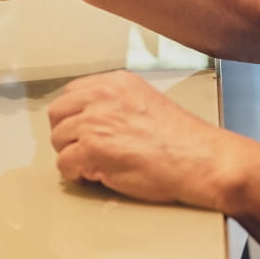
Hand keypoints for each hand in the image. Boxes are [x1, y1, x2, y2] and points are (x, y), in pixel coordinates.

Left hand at [48, 70, 251, 209]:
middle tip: (80, 148)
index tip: (79, 128)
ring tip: (91, 164)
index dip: (74, 115)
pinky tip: (92, 176)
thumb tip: (92, 118)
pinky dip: (74, 174)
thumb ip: (117, 104)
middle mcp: (103, 96)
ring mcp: (96, 122)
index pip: (72, 92)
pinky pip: (64, 163)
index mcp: (116, 82)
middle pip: (57, 112)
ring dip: (70, 154)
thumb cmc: (184, 140)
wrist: (201, 160)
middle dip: (66, 133)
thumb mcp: (146, 102)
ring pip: (58, 138)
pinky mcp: (93, 149)